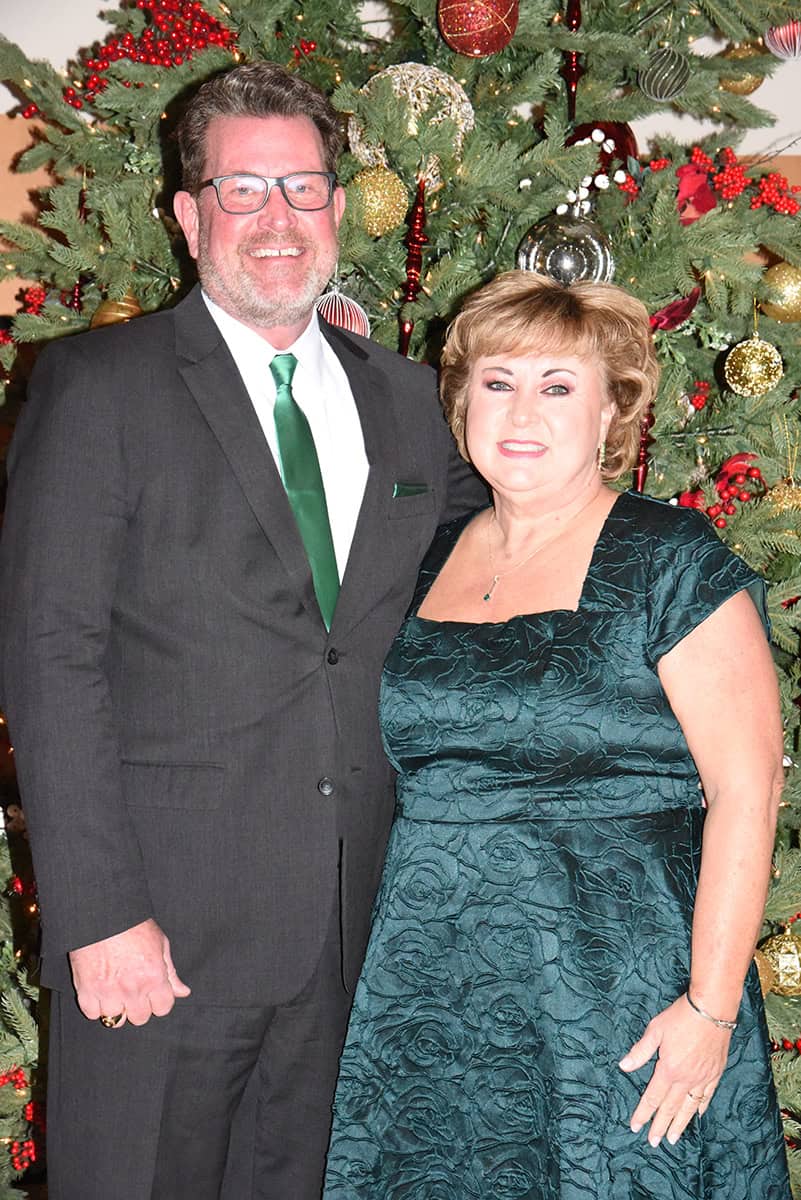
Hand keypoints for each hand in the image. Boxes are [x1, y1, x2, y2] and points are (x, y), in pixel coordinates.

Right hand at [69, 918, 190, 1027]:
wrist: (102, 914)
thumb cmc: (133, 925)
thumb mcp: (160, 943)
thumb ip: (171, 972)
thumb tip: (183, 992)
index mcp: (153, 977)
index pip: (163, 1009)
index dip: (160, 1001)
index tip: (154, 992)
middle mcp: (132, 988)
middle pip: (140, 1018)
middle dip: (139, 1006)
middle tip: (134, 991)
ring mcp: (108, 992)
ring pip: (115, 1020)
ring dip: (117, 1008)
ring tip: (115, 991)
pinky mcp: (85, 990)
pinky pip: (92, 1014)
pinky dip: (95, 1006)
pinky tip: (100, 991)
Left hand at [618, 993, 731, 1146]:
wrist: (712, 1010)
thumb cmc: (681, 1017)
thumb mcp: (655, 1030)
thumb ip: (640, 1051)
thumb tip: (624, 1066)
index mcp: (668, 1070)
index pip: (653, 1098)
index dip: (643, 1113)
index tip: (636, 1126)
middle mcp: (686, 1079)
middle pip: (670, 1108)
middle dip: (660, 1126)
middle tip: (654, 1142)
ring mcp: (703, 1078)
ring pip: (689, 1107)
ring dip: (680, 1124)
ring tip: (673, 1138)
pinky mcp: (715, 1073)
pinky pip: (707, 1096)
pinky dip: (701, 1107)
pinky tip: (697, 1114)